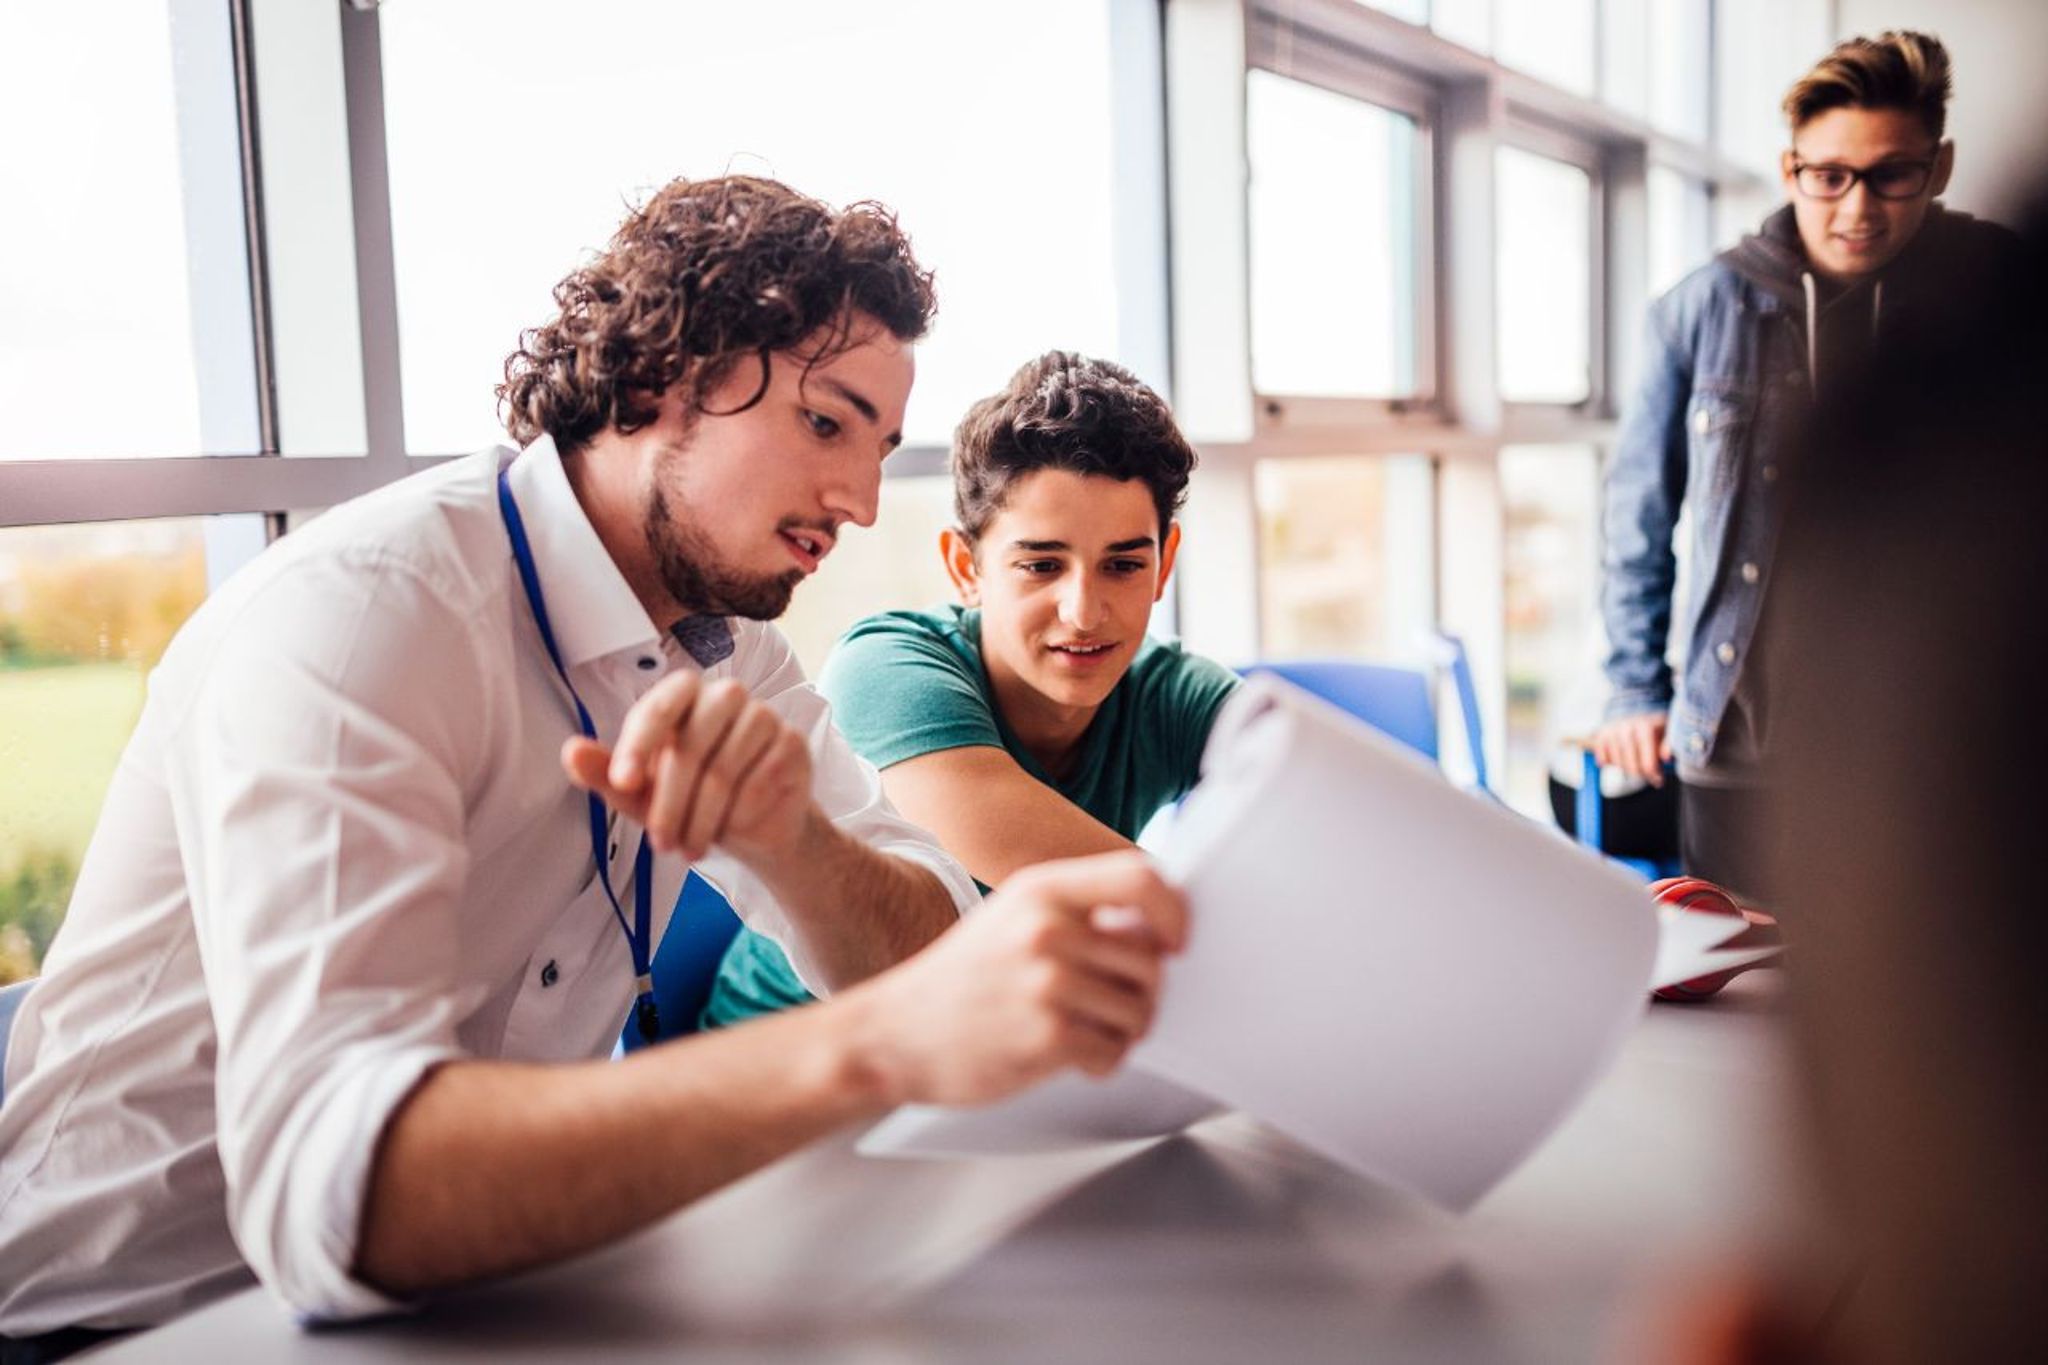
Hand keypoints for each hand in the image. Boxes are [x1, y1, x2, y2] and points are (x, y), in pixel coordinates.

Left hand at [561, 673, 813, 864]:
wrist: (757, 827)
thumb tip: (571, 752)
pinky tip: (732, 828)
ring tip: (689, 848)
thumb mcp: (643, 793)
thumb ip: (607, 772)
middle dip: (669, 803)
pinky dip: (739, 816)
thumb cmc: (694, 800)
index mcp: (685, 695)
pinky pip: (759, 784)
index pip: (660, 706)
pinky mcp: (792, 743)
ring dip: (702, 820)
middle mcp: (726, 695)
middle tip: (659, 843)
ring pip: (723, 772)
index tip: (622, 783)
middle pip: (690, 747)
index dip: (639, 744)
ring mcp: (764, 716)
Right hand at [852, 851, 1188, 1107]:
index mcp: (1041, 890)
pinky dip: (1103, 1062)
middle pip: (1149, 956)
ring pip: (1139, 1009)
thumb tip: (1155, 927)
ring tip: (1089, 1033)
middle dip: (1144, 991)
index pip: (1141, 876)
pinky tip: (1073, 1057)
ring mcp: (1046, 982)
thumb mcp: (1010, 919)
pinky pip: (1114, 1052)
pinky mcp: (1046, 1036)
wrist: (892, 1035)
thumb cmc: (960, 981)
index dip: (1173, 910)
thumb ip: (1076, 914)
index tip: (1175, 940)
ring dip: (1125, 1031)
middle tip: (1116, 1008)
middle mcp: (1046, 929)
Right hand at [1591, 711, 1672, 784]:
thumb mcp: (1668, 730)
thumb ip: (1669, 744)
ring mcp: (1611, 732)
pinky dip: (1609, 762)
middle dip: (1641, 773)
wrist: (1632, 705)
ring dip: (1626, 767)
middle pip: (1632, 767)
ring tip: (1634, 762)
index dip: (1654, 775)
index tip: (1658, 780)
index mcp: (1645, 727)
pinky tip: (1619, 758)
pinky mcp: (1600, 736)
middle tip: (1647, 772)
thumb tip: (1666, 758)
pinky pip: (1603, 759)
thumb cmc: (1654, 725)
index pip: (1647, 763)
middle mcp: (1625, 728)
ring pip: (1617, 764)